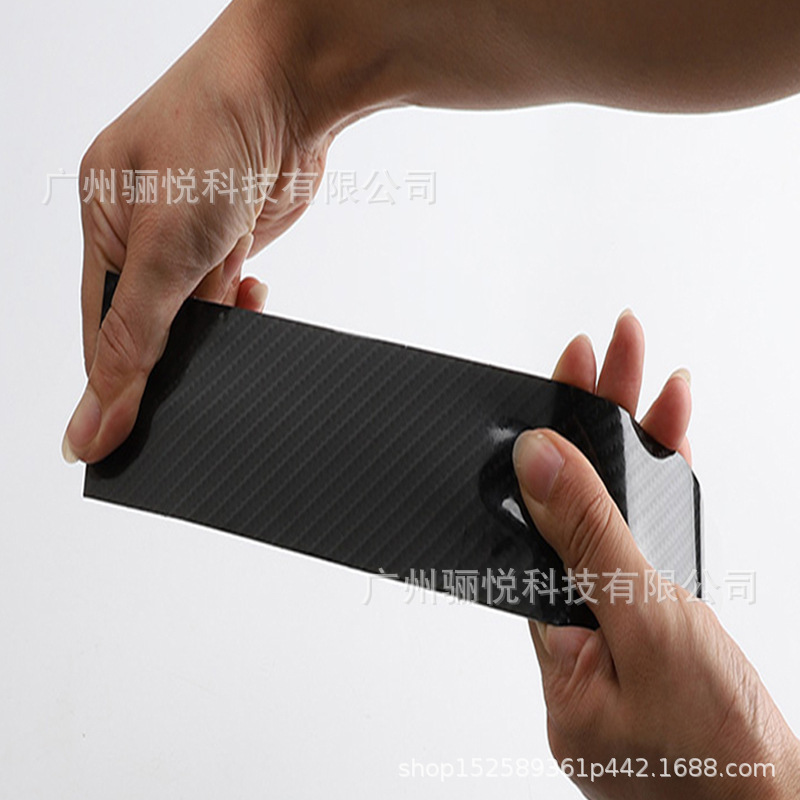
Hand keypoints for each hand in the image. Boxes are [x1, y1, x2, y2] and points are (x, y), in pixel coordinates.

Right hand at [62, 0, 333, 463]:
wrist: (290, 87)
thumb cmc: (213, 134)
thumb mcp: (164, 245)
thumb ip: (134, 337)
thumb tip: (91, 419)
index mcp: (100, 226)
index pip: (99, 331)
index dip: (111, 387)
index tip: (122, 443)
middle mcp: (141, 235)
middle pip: (147, 329)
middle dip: (170, 358)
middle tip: (194, 393)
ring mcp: (190, 240)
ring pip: (193, 320)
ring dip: (215, 330)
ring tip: (232, 315)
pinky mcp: (232, 242)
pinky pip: (230, 301)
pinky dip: (244, 308)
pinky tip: (253, 293)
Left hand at [513, 311, 799, 799]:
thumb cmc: (705, 752)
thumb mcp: (644, 630)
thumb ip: (589, 541)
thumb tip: (538, 460)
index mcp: (546, 622)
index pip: (537, 504)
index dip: (556, 427)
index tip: (571, 366)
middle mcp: (570, 609)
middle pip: (574, 492)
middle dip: (596, 412)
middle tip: (615, 345)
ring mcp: (611, 606)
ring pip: (613, 504)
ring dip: (631, 436)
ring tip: (648, 374)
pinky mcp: (648, 609)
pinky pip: (646, 533)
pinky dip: (660, 483)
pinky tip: (667, 436)